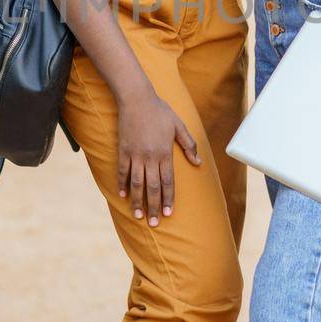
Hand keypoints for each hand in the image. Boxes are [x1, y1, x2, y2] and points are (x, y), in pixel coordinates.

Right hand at [116, 89, 200, 224]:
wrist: (136, 98)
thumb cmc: (160, 111)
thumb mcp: (179, 125)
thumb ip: (189, 144)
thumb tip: (198, 162)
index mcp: (165, 152)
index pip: (168, 181)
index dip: (168, 198)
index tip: (168, 213)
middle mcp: (150, 156)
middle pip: (152, 187)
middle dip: (154, 206)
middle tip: (154, 223)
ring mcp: (135, 154)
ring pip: (137, 183)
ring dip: (138, 200)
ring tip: (138, 215)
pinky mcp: (123, 150)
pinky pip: (122, 171)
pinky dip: (122, 184)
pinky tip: (123, 196)